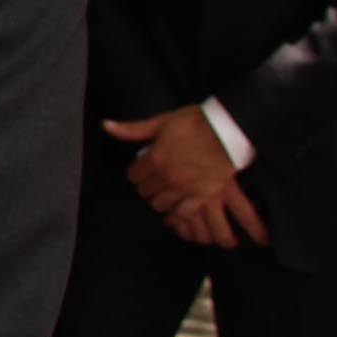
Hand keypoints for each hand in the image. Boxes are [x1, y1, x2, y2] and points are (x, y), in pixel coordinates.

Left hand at [106, 107, 267, 247]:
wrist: (229, 131)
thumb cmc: (197, 122)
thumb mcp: (162, 121)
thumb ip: (133, 129)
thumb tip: (106, 126)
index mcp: (154, 158)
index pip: (134, 176)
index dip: (137, 174)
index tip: (142, 172)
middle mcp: (166, 176)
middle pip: (145, 191)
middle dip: (147, 187)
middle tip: (154, 183)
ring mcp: (184, 188)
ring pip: (160, 204)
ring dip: (160, 200)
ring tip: (165, 194)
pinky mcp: (202, 196)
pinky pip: (183, 213)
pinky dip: (177, 215)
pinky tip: (176, 212)